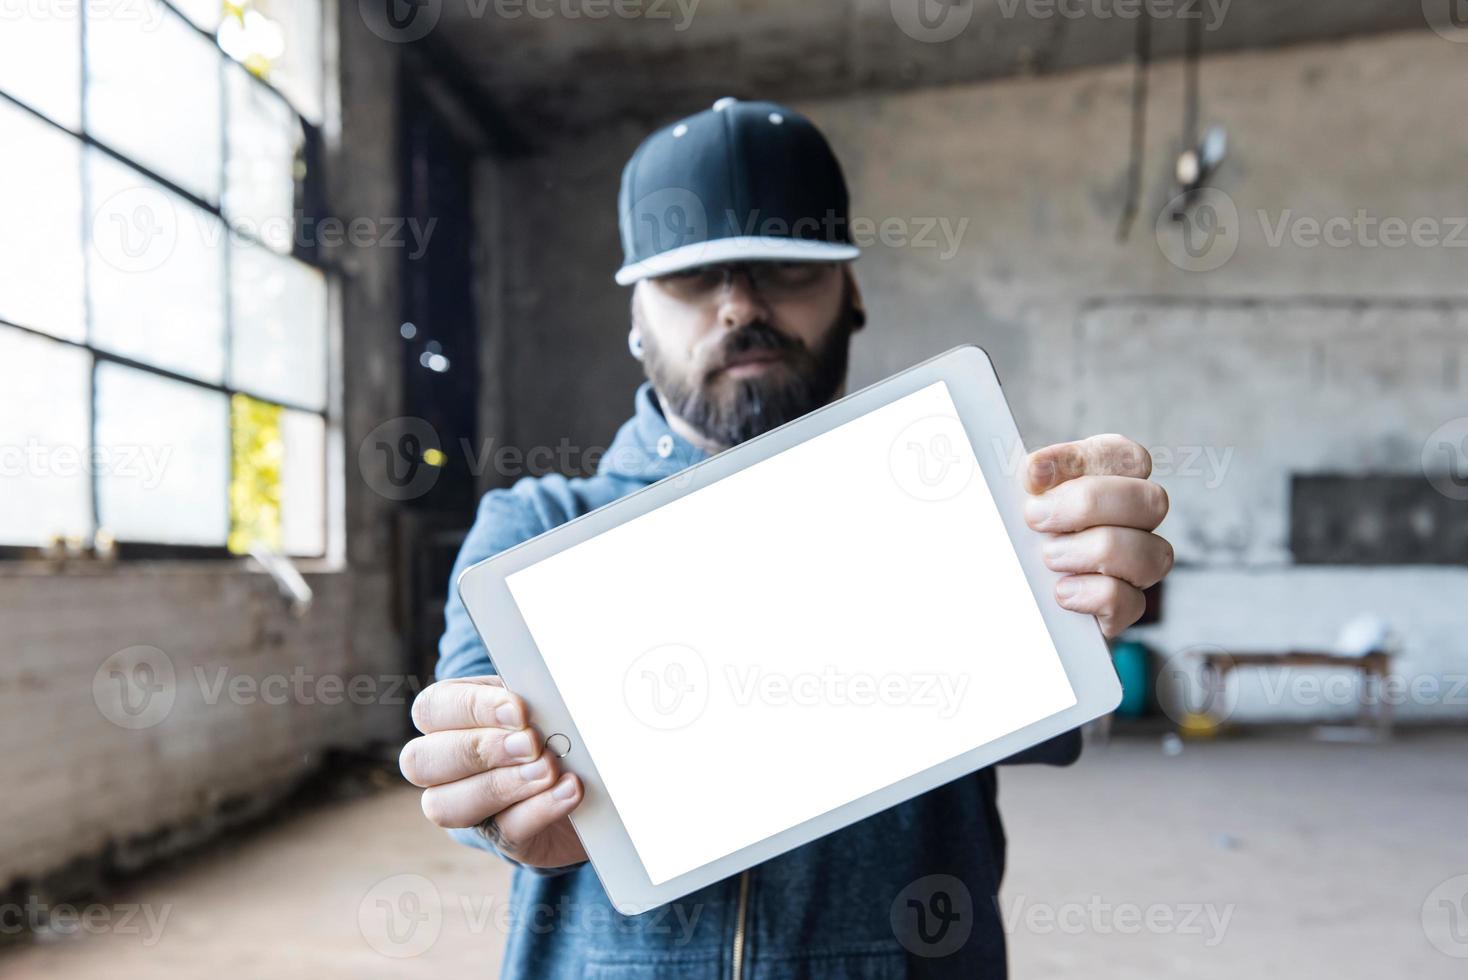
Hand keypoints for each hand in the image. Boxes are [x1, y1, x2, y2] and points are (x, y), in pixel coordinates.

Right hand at [401, 676, 587, 868]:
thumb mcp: (541, 700)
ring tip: (549, 769)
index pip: (432, 708)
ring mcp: (468, 807)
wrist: (589, 775)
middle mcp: (444, 765)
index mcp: (449, 716)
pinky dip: (540, 808)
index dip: (471, 708)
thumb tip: (541, 690)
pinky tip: (568, 790)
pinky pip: (506, 830)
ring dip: (504, 784)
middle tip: (531, 743)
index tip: (519, 709)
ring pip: (448, 806)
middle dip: (480, 750)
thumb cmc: (554, 723)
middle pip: (420, 762)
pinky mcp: (503, 837)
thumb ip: (533, 693)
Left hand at [1023, 434, 1173, 637]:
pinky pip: (1132, 602)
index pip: (1127, 457)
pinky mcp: (1123, 609)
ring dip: (1095, 552)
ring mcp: (1135, 567)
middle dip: (1089, 504)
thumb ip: (1031, 479)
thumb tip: (1037, 470)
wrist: (1001, 593)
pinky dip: (1095, 595)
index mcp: (1111, 482)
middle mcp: (1134, 522)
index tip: (1032, 474)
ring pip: (1154, 554)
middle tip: (1036, 517)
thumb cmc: (1014, 534)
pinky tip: (1062, 591)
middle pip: (1152, 501)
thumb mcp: (1015, 499)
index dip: (1084, 460)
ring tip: (1049, 557)